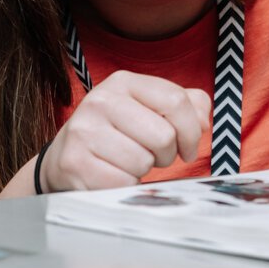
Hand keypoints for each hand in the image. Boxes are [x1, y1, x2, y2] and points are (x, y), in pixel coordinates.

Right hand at [40, 71, 209, 190]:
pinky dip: (125, 185)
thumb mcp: (148, 109)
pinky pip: (123, 183)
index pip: (177, 101)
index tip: (187, 147)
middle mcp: (100, 101)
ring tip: (129, 163)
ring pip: (144, 162)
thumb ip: (186, 106)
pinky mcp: (74, 163)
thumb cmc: (118, 134)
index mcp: (123, 82)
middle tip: (154, 157)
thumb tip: (203, 123)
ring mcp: (84, 131)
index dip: (192, 131)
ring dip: (144, 171)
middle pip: (164, 135)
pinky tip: (113, 175)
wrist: (65, 158)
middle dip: (167, 155)